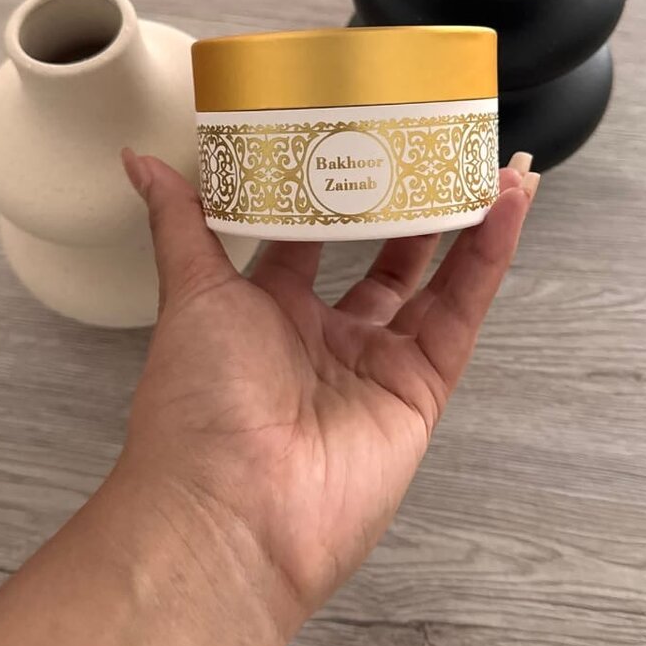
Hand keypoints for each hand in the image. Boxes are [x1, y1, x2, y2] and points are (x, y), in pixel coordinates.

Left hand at [121, 149, 537, 631]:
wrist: (232, 507)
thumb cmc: (199, 404)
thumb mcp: (191, 293)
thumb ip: (181, 222)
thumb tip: (138, 161)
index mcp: (266, 313)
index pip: (308, 239)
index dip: (332, 193)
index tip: (354, 138)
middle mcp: (324, 337)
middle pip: (379, 258)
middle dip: (406, 207)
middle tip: (430, 147)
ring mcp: (376, 364)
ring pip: (431, 282)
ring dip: (460, 224)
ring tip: (484, 163)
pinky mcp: (419, 389)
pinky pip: (460, 314)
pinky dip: (487, 259)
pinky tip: (507, 206)